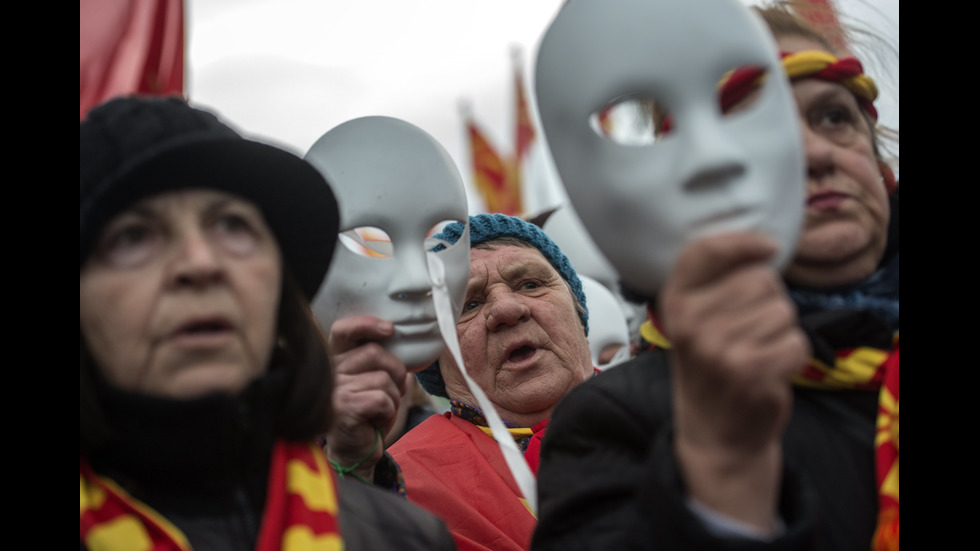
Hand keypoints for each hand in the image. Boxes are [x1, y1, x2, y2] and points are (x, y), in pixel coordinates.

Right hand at [325, 315, 407, 481]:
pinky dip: (388, 413)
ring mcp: (335, 389)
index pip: (343, 330)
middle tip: (391, 393)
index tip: (389, 330)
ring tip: (378, 412)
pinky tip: (373, 423)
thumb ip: (378, 360)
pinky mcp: (344, 408)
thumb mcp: (371, 381)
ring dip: (393, 399)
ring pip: (384, 379)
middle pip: (376, 353)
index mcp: (335, 361)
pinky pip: (383, 399)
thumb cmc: (366, 415)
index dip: (366, 325)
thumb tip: (399, 339)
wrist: (353, 453)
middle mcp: (330, 372)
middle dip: (396, 373)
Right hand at [659, 232, 809, 533]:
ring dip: (781, 331)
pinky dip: (793, 355)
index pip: (706, 250)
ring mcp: (718, 348)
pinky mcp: (750, 371)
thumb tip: (764, 244)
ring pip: (782, 310)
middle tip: (750, 330)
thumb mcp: (693, 321)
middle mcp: (691, 323)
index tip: (767, 247)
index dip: (744, 242)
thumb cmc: (711, 369)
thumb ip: (714, 282)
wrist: (715, 435)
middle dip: (768, 300)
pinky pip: (796, 341)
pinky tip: (770, 369)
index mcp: (675, 302)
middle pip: (760, 278)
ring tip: (758, 351)